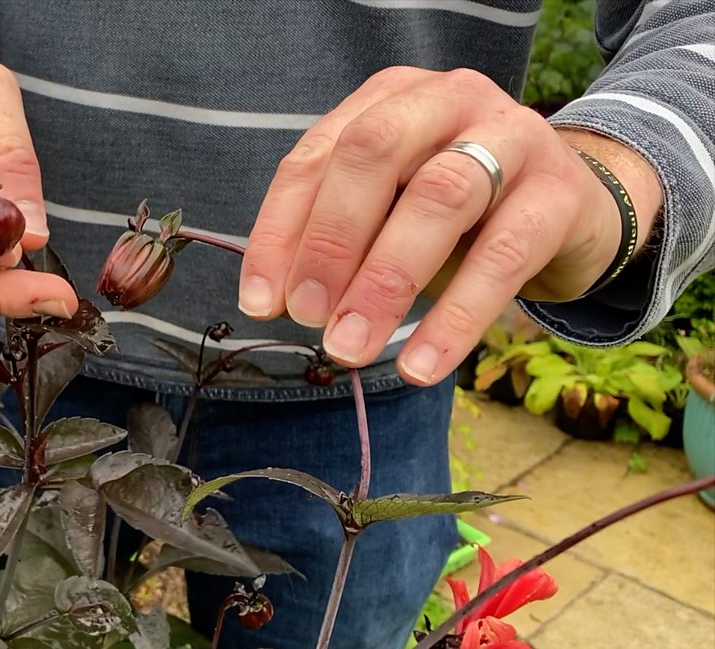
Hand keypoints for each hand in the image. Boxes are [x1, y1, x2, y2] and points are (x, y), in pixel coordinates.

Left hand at [239, 67, 661, 385]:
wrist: (573, 209)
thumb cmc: (458, 214)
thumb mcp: (388, 213)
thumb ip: (336, 239)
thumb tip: (275, 300)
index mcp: (389, 98)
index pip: (315, 155)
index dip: (280, 230)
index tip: (261, 300)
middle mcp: (449, 99)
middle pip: (374, 154)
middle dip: (331, 240)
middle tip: (307, 316)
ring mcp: (512, 136)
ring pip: (439, 196)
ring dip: (384, 280)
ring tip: (350, 346)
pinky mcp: (560, 193)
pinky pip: (503, 257)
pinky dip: (454, 318)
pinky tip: (421, 365)